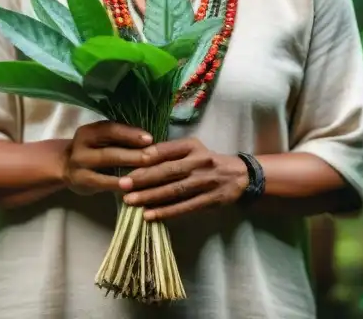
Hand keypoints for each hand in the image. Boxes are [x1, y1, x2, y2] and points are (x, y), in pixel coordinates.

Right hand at [62, 121, 152, 195]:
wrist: (64, 166)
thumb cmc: (93, 150)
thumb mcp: (100, 140)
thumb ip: (119, 138)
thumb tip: (150, 141)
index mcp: (90, 131)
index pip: (111, 129)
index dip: (130, 134)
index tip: (150, 139)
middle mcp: (82, 145)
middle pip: (110, 148)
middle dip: (134, 153)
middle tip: (154, 157)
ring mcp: (79, 163)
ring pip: (105, 164)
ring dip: (126, 168)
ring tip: (145, 173)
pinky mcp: (80, 180)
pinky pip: (100, 182)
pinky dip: (115, 184)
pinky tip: (129, 187)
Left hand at [118, 137, 248, 220]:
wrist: (240, 176)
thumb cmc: (207, 161)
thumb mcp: (192, 149)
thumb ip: (169, 152)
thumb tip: (141, 157)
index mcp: (192, 146)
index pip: (166, 150)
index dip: (146, 158)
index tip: (126, 166)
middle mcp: (199, 162)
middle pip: (168, 171)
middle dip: (143, 179)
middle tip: (122, 186)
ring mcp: (205, 181)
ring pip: (174, 190)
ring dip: (151, 197)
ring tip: (131, 202)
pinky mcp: (210, 200)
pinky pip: (184, 207)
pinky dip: (166, 212)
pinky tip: (150, 216)